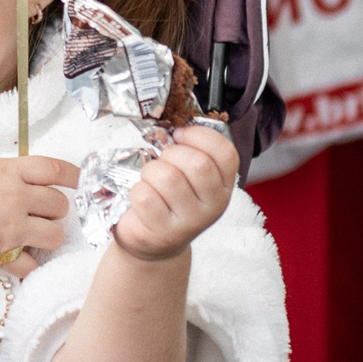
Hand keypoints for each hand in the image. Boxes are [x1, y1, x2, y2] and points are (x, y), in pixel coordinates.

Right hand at [0, 154, 76, 277]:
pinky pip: (30, 265)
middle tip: (44, 212)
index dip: (74, 176)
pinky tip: (20, 259)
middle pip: (60, 204)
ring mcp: (9, 226)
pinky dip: (28, 264)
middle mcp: (15, 197)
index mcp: (10, 171)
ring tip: (36, 236)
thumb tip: (29, 174)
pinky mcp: (0, 251)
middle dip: (57, 209)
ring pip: (54, 235)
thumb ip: (8, 169)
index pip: (55, 169)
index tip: (79, 182)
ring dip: (49, 236)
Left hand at [111, 123, 238, 262]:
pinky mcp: (164, 233)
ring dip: (150, 171)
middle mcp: (214, 205)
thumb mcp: (188, 175)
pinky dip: (137, 190)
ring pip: (168, 177)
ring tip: (149, 180)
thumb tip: (172, 119)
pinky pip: (145, 196)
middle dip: (171, 153)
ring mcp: (191, 222)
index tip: (179, 134)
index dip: (200, 136)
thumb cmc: (169, 199)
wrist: (153, 241)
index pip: (225, 153)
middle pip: (197, 164)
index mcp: (223, 184)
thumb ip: (190, 150)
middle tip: (162, 160)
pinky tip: (142, 198)